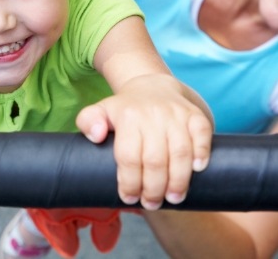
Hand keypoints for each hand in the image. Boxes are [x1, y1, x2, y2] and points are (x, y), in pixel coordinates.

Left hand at [76, 74, 212, 209]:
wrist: (152, 87)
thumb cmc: (125, 109)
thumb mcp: (100, 111)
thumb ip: (88, 121)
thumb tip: (96, 136)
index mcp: (127, 116)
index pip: (128, 156)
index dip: (129, 182)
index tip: (129, 197)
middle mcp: (152, 114)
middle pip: (155, 160)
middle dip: (153, 189)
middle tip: (152, 203)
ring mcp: (176, 114)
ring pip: (181, 152)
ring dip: (178, 181)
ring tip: (173, 198)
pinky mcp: (195, 115)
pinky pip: (202, 134)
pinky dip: (202, 153)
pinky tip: (197, 170)